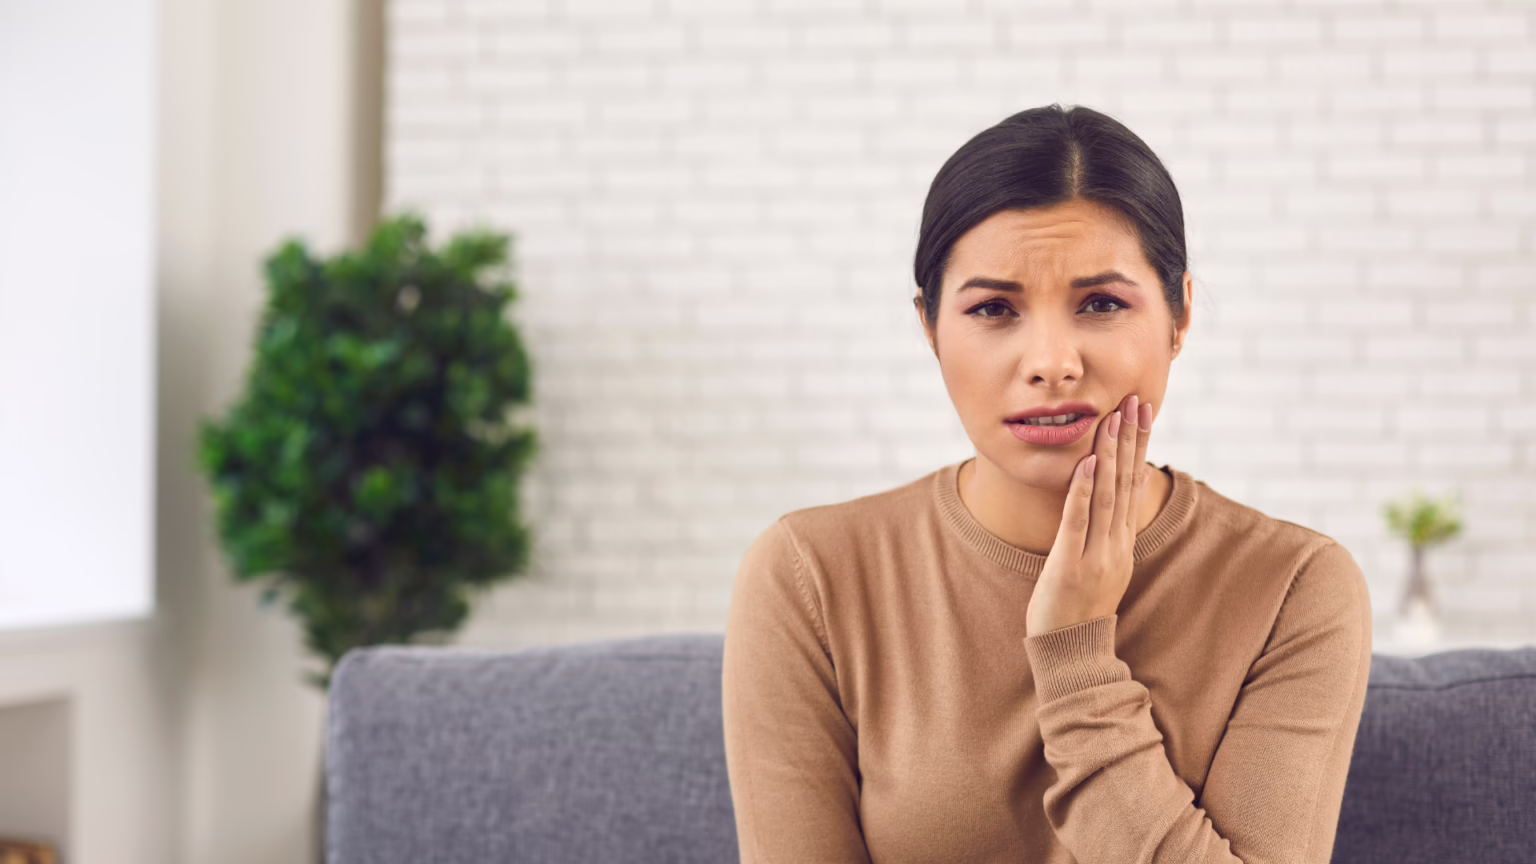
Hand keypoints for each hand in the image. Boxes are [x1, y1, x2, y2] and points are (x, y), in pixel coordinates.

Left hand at [1025, 393, 1155, 637]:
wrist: (1072, 653)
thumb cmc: (1079, 608)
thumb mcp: (1102, 565)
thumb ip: (1107, 532)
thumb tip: (1113, 500)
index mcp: (1122, 542)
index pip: (1133, 484)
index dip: (1139, 446)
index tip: (1142, 411)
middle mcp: (1115, 544)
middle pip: (1126, 482)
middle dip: (1131, 439)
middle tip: (1136, 400)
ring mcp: (1095, 555)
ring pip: (1107, 496)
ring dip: (1111, 454)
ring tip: (1113, 419)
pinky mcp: (1070, 566)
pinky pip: (1078, 522)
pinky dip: (1084, 491)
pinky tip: (1088, 463)